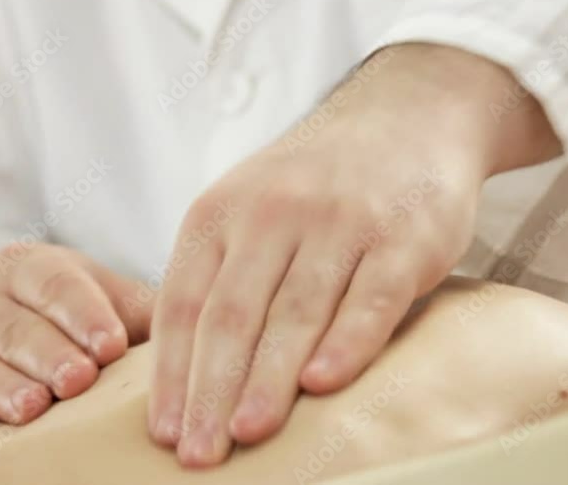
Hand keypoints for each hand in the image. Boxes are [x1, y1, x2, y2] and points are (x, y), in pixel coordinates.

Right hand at [0, 243, 150, 452]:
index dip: (85, 315)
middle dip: (50, 355)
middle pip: (17, 329)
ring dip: (6, 388)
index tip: (113, 346)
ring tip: (35, 407)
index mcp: (27, 268)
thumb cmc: (66, 322)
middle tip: (80, 380)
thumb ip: (141, 310)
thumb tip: (196, 330)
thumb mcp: (100, 302)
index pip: (57, 286)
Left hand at [148, 43, 560, 465]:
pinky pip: (371, 297)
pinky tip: (322, 385)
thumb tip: (183, 373)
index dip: (171, 372)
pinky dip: (346, 342)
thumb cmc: (314, 183)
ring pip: (296, 312)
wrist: (405, 116)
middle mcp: (274, 213)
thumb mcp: (247, 208)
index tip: (163, 430)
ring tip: (245, 435)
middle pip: (232, 315)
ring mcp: (340, 222)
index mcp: (222, 212)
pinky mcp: (402, 236)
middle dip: (210, 390)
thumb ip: (218, 276)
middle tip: (196, 454)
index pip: (183, 303)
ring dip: (268, 379)